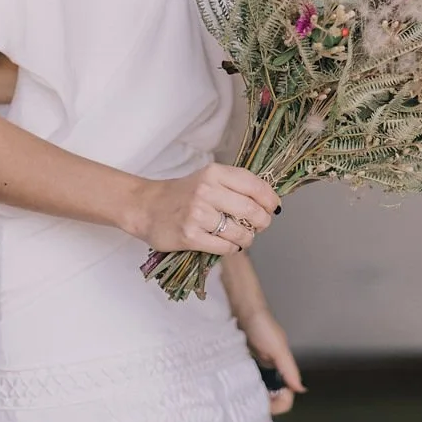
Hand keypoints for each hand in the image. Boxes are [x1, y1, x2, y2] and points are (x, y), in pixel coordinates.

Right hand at [134, 164, 279, 254]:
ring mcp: (198, 214)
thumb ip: (234, 185)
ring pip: (240, 232)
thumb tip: (268, 200)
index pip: (254, 185)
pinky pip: (225, 247)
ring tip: (243, 237)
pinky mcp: (190, 236)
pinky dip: (232, 248)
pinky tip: (228, 244)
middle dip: (262, 221)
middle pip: (251, 210)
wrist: (147, 207)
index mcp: (214, 173)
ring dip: (247, 238)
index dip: (270, 198)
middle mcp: (206, 191)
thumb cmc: (182, 193)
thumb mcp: (207, 179)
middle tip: (260, 225)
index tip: (274, 207)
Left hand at [242, 307, 305, 416]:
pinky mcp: (243, 364)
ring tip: (242, 400)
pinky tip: (235, 389)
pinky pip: (246, 382)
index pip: (286, 396)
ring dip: (254, 397)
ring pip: (260, 391)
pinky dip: (244, 388)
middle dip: (265, 404)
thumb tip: (301, 389)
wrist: (241, 308)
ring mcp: (257, 368)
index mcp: (283, 368)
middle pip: (273, 397)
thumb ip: (289, 367)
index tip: (265, 404)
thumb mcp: (277, 347)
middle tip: (250, 405)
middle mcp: (271, 370)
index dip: (279, 403)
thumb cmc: (261, 325)